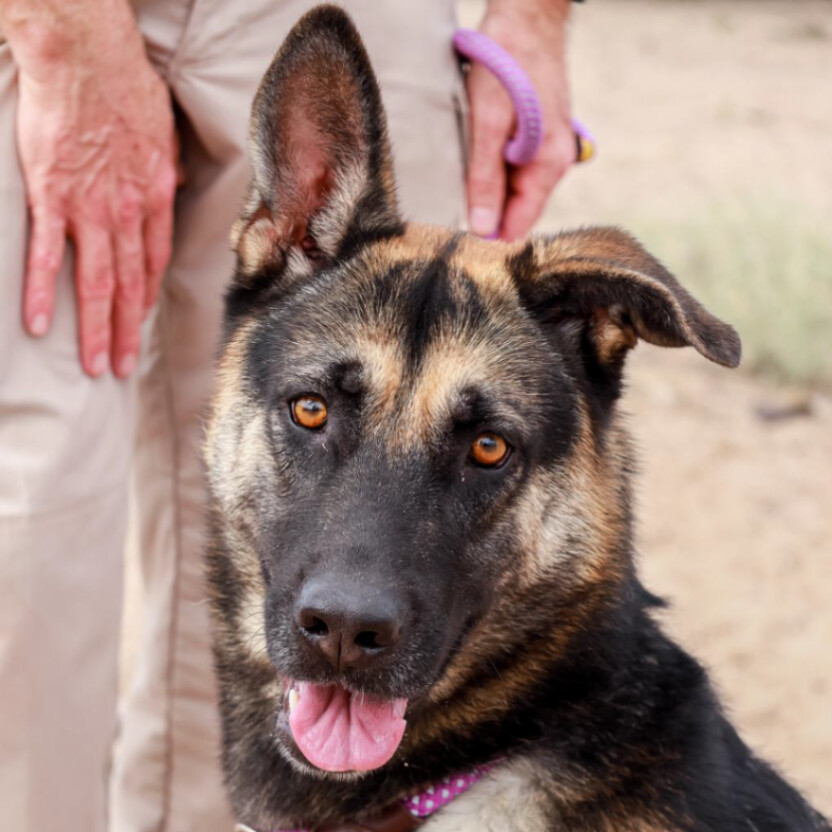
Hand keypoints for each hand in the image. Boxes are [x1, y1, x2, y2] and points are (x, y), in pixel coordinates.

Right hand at [12, 9, 176, 377]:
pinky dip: (42, 291)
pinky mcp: (50, 197)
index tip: (141, 323)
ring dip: (94, 329)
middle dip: (126, 332)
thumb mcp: (165, 134)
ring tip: (93, 364)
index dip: (147, 298)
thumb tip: (174, 187)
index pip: (154, 262)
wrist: (86, 57)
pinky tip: (40, 323)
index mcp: (155, 199)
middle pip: (129, 286)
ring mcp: (88, 209)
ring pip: (96, 283)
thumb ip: (168, 170)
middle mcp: (127, 213)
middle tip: (119, 368)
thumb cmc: (125, 87)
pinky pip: (45, 254)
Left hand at [465, 0, 573, 240]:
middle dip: (483, 204)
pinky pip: (511, 166)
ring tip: (467, 153)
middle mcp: (555, 163)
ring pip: (510, 187)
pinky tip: (477, 143)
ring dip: (485, 180)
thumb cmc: (506, 63)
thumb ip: (484, 178)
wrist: (526, 16)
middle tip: (453, 184)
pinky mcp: (538, 137)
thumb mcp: (487, 122)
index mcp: (549, 166)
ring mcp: (548, 150)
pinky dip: (491, 162)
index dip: (488, 231)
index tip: (457, 228)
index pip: (518, 225)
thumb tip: (481, 228)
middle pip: (513, 208)